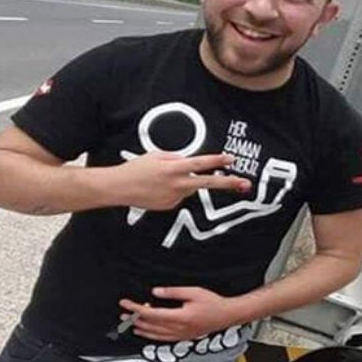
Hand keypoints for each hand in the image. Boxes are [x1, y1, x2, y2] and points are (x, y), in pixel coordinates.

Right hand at [106, 152, 250, 209]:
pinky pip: (179, 195)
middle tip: (244, 183)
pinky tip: (159, 187)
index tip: (230, 159)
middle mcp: (176, 184)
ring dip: (184, 181)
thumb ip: (176, 158)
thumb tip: (189, 162)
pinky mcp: (170, 205)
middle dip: (227, 183)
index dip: (216, 161)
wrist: (117, 188)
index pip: (200, 163)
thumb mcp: (156, 155)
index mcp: (172, 168)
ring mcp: (174, 197)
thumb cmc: (136, 169)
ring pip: (190, 187)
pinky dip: (174, 189)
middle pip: (207, 183)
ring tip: (161, 179)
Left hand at [119, 287, 241, 341]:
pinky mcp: (183, 337)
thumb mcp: (193, 292)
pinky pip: (163, 339)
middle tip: (124, 314)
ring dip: (141, 328)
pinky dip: (151, 336)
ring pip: (155, 334)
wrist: (226, 315)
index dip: (136, 309)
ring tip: (131, 324)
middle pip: (150, 325)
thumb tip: (156, 292)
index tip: (126, 304)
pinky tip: (147, 333)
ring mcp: (180, 335)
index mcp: (180, 317)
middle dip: (134, 319)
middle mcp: (178, 329)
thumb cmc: (213, 303)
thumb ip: (173, 292)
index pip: (151, 313)